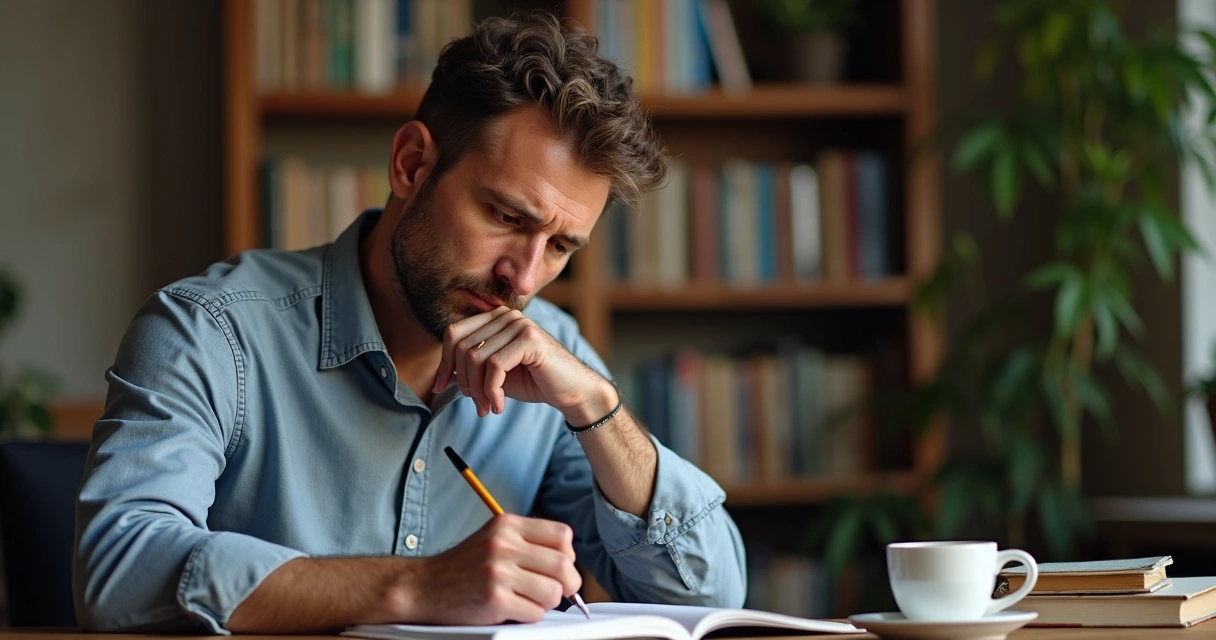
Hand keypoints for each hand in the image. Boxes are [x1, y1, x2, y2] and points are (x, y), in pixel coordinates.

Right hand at [405, 514, 580, 624]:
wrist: (424, 586)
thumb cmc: (464, 566)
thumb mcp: (494, 539)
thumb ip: (528, 543)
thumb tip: (569, 563)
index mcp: (507, 524)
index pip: (562, 536)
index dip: (568, 556)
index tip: (559, 568)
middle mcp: (503, 544)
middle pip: (564, 566)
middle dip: (568, 585)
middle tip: (558, 592)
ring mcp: (498, 572)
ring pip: (553, 592)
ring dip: (547, 603)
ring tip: (529, 600)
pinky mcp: (494, 599)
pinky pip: (535, 613)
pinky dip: (529, 616)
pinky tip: (513, 610)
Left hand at [431, 307, 615, 422]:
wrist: (572, 390)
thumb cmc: (534, 381)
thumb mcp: (494, 374)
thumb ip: (470, 368)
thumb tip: (440, 377)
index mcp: (495, 318)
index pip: (454, 333)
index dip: (444, 362)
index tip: (441, 387)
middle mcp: (506, 316)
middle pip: (462, 346)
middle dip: (463, 381)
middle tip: (476, 405)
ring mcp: (519, 324)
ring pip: (476, 357)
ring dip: (477, 390)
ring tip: (488, 407)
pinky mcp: (530, 339)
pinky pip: (495, 366)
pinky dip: (492, 391)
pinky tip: (500, 405)